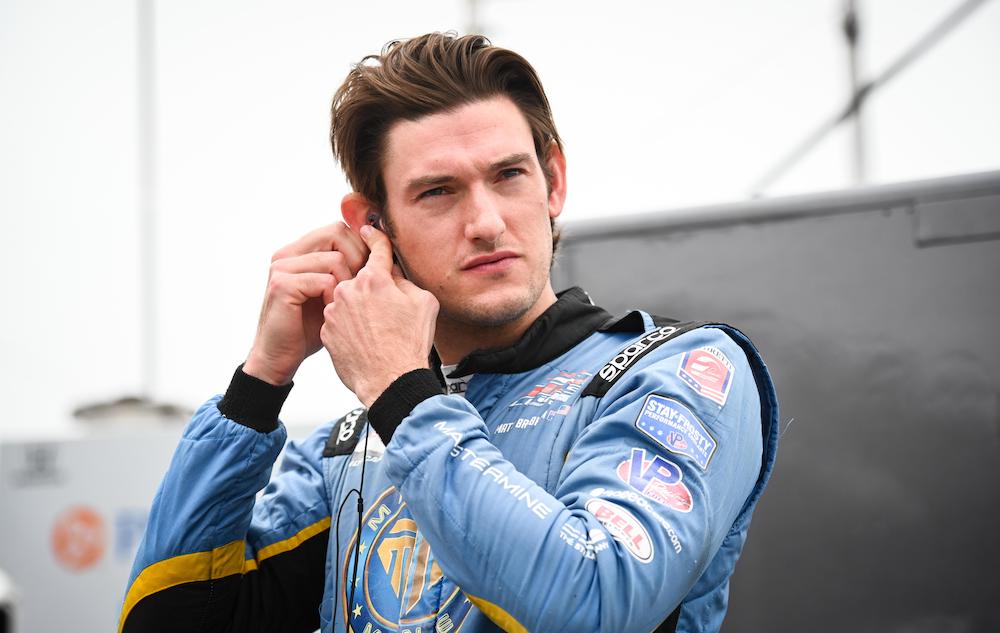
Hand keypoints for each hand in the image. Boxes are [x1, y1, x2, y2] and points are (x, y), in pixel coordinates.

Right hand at [243, 223, 368, 384]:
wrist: (279, 358)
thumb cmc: (310, 327)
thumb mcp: (332, 293)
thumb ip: (346, 269)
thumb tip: (383, 250)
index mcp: (298, 251)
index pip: (339, 229)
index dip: (360, 246)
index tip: (370, 271)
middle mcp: (287, 253)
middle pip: (337, 234)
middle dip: (358, 259)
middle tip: (360, 286)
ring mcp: (282, 267)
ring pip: (335, 258)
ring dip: (348, 283)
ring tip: (344, 303)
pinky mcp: (282, 284)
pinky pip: (325, 280)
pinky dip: (335, 298)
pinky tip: (331, 312)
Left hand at [321, 225, 438, 406]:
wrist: (390, 381)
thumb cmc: (408, 346)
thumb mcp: (423, 304)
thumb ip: (405, 281)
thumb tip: (394, 275)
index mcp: (374, 280)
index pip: (374, 247)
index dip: (373, 237)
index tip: (367, 230)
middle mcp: (349, 291)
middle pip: (361, 278)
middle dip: (373, 288)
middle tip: (388, 310)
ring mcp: (334, 311)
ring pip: (348, 300)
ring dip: (360, 309)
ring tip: (378, 330)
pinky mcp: (327, 331)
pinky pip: (339, 321)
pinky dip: (350, 327)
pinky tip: (366, 340)